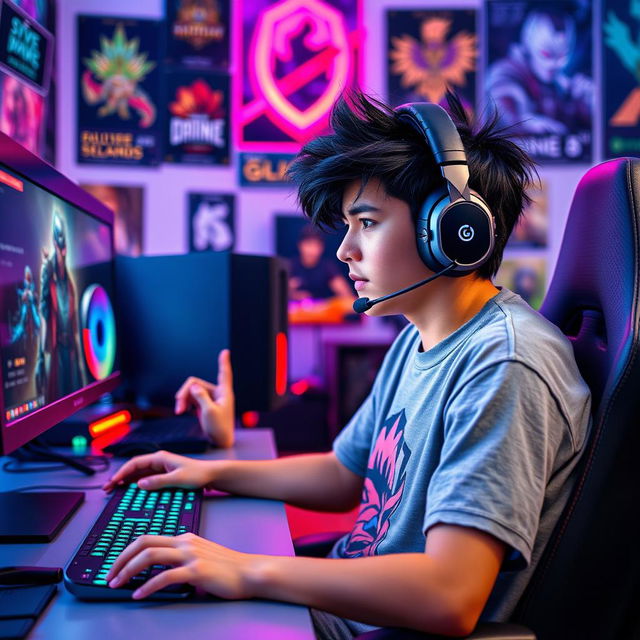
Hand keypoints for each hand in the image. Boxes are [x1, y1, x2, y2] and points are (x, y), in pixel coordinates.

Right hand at [102, 450, 215, 492]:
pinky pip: (145, 478)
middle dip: (120, 477)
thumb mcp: (178, 479)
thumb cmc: (198, 474)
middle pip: (134, 468)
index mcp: (160, 458)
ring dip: (126, 481)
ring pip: (138, 473)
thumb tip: (139, 484)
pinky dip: (135, 483)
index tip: (113, 483)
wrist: (211, 475)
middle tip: (107, 489)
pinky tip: (129, 491)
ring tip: (114, 490)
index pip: (135, 463)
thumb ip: (158, 481)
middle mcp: (158, 461)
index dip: (122, 473)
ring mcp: (160, 467)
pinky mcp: (164, 474)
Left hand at [105, 533, 255, 599]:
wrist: (249, 572)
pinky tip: (139, 594)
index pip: (147, 539)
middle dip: (120, 559)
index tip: (115, 566)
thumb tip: (158, 569)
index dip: (126, 552)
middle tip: (109, 576)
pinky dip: (148, 586)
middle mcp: (185, 543)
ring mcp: (191, 555)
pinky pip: (165, 577)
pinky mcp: (197, 571)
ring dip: (128, 570)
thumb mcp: (200, 556)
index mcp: (184, 538)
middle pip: (143, 544)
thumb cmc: (227, 568)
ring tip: (117, 584)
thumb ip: (181, 557)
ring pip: (150, 556)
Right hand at [174, 349, 234, 446]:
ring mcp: (209, 398)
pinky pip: (190, 398)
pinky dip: (184, 403)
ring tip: (178, 411)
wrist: (220, 441)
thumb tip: (194, 386)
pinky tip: (181, 410)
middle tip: (178, 406)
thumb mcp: (210, 412)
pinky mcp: (203, 404)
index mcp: (224, 393)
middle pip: (196, 383)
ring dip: (183, 399)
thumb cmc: (220, 428)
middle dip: (185, 393)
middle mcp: (217, 393)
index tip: (225, 351)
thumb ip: (202, 397)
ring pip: (191, 391)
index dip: (223, 362)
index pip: (224, 374)